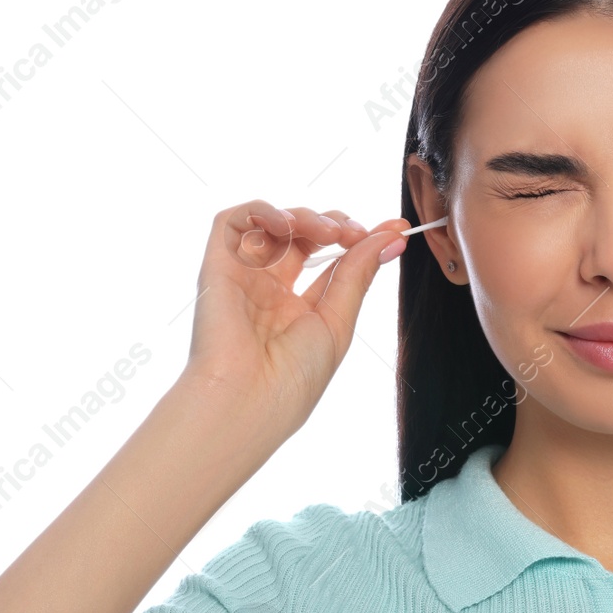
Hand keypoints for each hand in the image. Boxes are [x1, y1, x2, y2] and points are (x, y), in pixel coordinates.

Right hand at [180, 199, 407, 432]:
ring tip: (330, 233)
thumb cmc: (292, 380)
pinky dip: (264, 211)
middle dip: (335, 223)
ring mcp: (242, 277)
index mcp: (296, 309)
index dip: (360, 239)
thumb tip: (389, 238)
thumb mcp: (337, 323)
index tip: (395, 229)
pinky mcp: (217, 267)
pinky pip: (233, 222)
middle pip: (302, 235)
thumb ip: (358, 275)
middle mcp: (267, 290)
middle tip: (356, 233)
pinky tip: (289, 226)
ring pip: (272, 222)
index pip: (329, 260)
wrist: (248, 402)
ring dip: (306, 216)